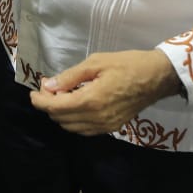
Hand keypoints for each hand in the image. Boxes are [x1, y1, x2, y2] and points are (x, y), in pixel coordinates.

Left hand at [30, 50, 181, 135]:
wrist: (157, 77)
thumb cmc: (128, 64)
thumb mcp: (96, 62)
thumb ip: (70, 76)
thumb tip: (49, 85)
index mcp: (91, 100)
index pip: (55, 107)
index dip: (40, 100)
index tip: (35, 90)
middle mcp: (96, 118)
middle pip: (61, 119)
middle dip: (49, 105)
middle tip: (49, 88)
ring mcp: (105, 126)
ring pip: (71, 127)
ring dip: (61, 114)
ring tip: (61, 96)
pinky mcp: (113, 128)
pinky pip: (85, 130)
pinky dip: (74, 121)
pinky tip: (76, 105)